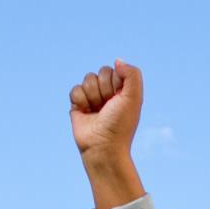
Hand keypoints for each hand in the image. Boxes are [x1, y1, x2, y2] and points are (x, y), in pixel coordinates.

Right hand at [68, 61, 146, 208]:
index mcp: (123, 90)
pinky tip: (86, 113)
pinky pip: (75, 90)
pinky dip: (80, 101)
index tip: (119, 99)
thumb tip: (117, 61)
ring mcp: (93, 98)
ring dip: (92, 96)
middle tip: (108, 107)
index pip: (113, 70)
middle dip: (103, 89)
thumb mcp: (134, 97)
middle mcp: (108, 93)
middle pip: (100, 72)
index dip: (115, 82)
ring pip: (87, 79)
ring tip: (97, 112)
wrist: (103, 147)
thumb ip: (132, 74)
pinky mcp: (78, 105)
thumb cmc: (120, 124)